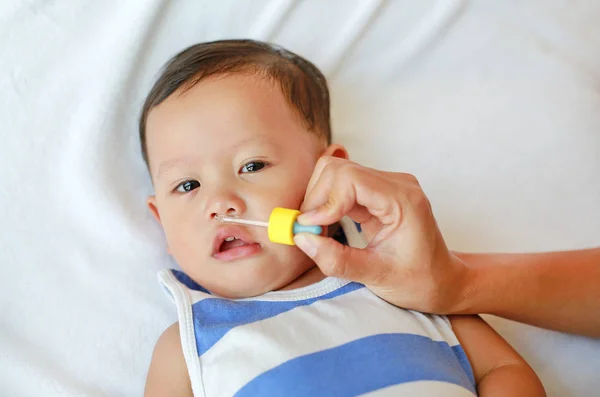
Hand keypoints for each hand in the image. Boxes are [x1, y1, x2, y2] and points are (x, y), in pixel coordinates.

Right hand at [295, 156, 471, 313]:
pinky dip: (327, 203)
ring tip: (318, 231)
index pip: (351, 178)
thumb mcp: (377, 276)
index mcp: (404, 200)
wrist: (442, 281)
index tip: (309, 228)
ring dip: (319, 200)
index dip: (325, 200)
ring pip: (336, 173)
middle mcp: (396, 184)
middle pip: (339, 169)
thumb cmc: (420, 281)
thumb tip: (304, 239)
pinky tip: (326, 227)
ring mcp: (386, 185)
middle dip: (317, 199)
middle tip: (308, 231)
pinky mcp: (376, 192)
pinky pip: (342, 185)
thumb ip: (338, 260)